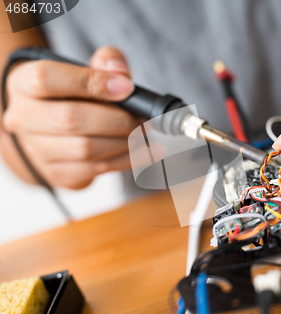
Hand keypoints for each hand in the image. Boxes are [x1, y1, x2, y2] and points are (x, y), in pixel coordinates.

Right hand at [3, 46, 138, 188]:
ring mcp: (37, 149)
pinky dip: (127, 160)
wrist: (54, 131)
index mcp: (25, 83)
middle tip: (143, 119)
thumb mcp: (86, 69)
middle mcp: (24, 118)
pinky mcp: (57, 172)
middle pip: (72, 119)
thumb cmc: (73, 95)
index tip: (126, 88)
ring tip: (145, 133)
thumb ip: (107, 61)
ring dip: (124, 142)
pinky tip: (144, 151)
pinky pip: (96, 169)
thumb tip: (121, 73)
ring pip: (85, 149)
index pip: (48, 79)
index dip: (91, 83)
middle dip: (117, 119)